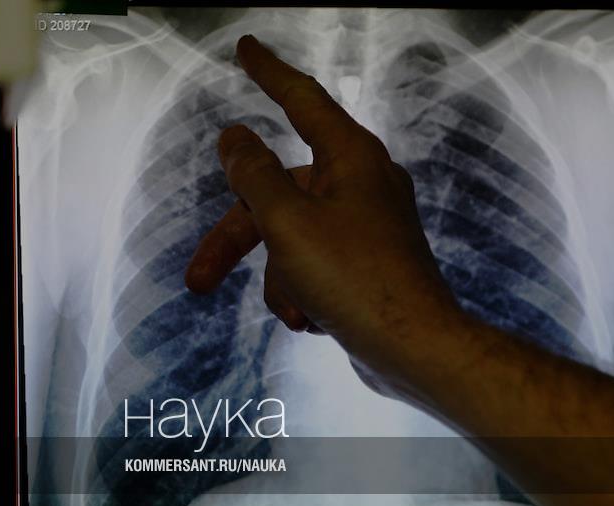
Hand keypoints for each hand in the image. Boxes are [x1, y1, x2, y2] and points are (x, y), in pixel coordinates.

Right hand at [184, 35, 462, 387]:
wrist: (414, 349)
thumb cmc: (356, 280)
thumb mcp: (288, 223)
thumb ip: (254, 175)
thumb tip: (234, 137)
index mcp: (351, 157)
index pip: (301, 98)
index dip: (268, 72)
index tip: (246, 47)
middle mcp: (362, 183)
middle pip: (278, 194)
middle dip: (239, 241)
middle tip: (199, 279)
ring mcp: (367, 225)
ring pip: (292, 237)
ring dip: (280, 278)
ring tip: (299, 309)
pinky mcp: (368, 262)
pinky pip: (315, 265)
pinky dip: (304, 292)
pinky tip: (315, 321)